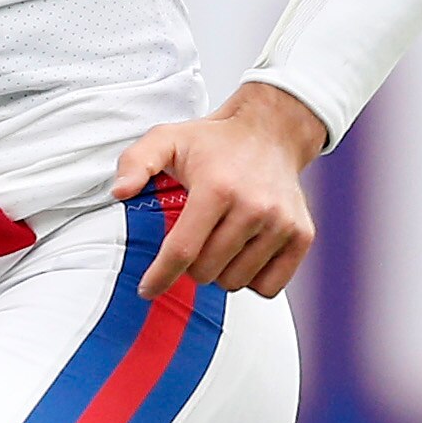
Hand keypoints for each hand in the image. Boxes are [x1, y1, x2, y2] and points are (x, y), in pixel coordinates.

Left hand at [108, 84, 327, 299]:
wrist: (271, 132)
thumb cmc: (215, 142)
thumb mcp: (166, 138)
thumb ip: (135, 162)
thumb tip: (119, 192)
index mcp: (217, 188)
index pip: (182, 251)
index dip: (160, 277)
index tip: (147, 290)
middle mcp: (254, 207)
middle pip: (208, 271)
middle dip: (192, 265)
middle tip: (194, 242)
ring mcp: (282, 223)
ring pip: (237, 282)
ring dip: (221, 272)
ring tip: (219, 243)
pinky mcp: (302, 235)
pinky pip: (270, 286)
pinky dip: (252, 279)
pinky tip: (244, 254)